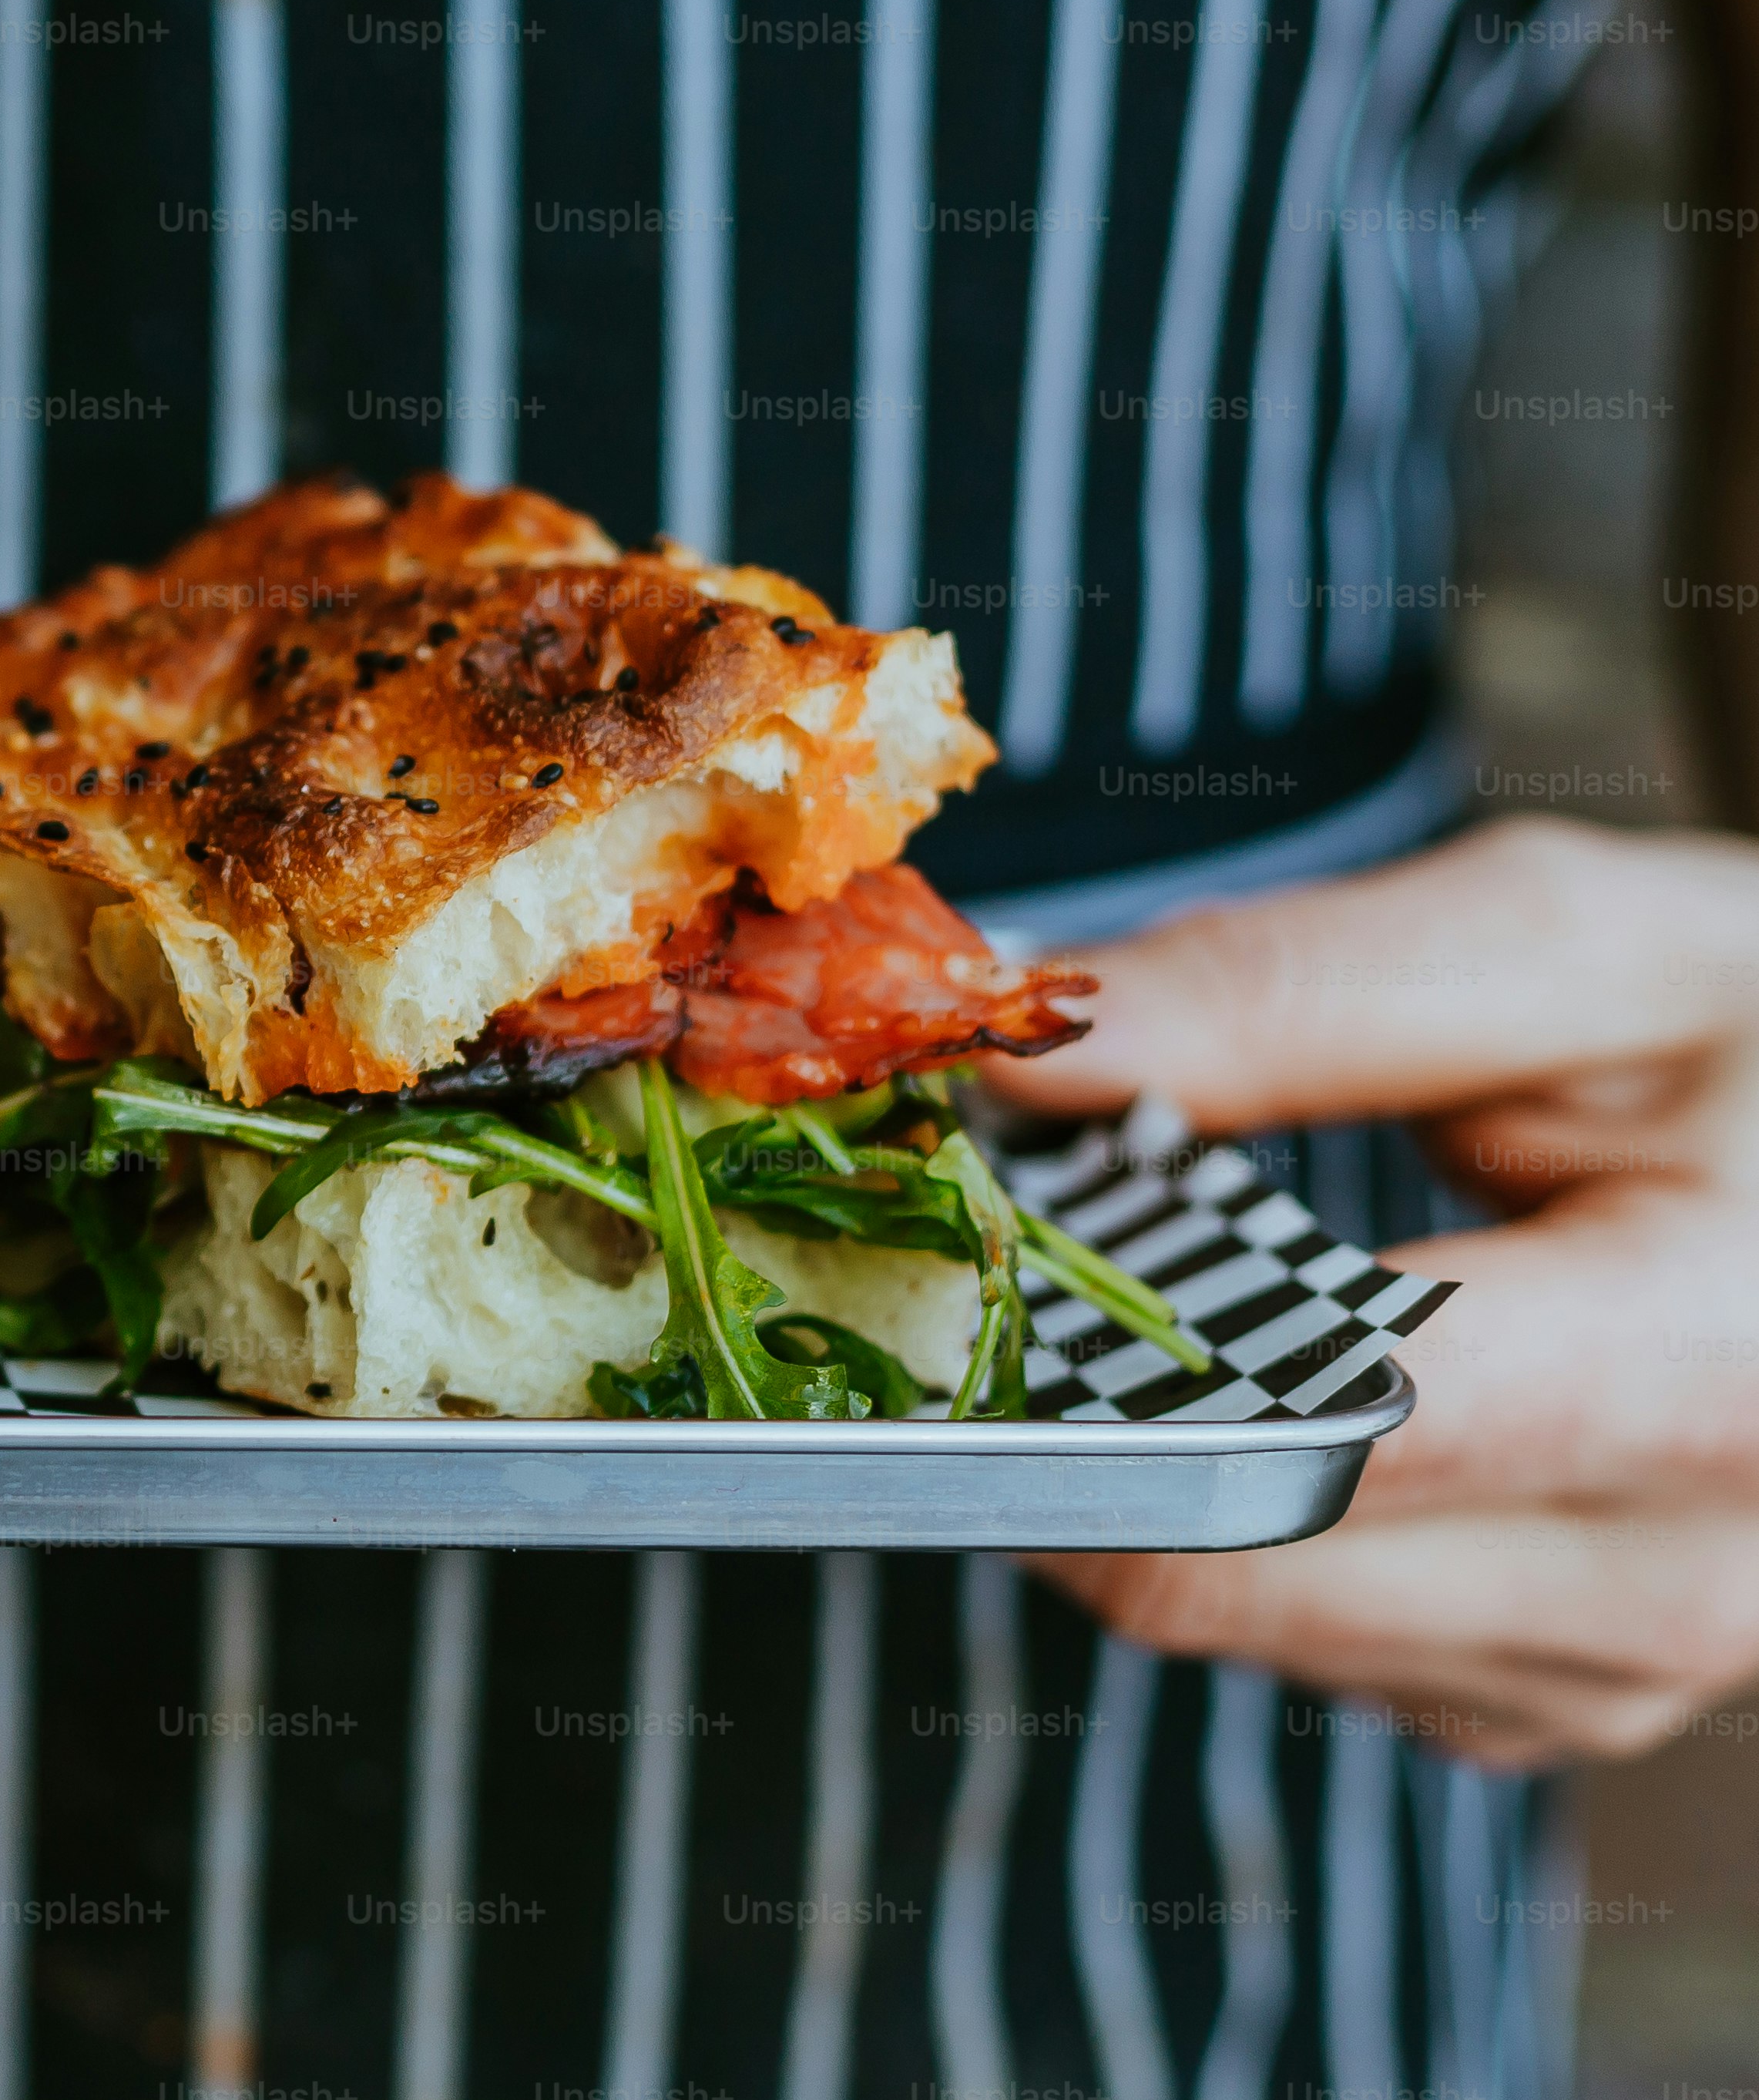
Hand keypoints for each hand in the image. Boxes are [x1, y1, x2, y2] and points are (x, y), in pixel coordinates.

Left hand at [989, 817, 1758, 1765]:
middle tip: (996, 1259)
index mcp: (1708, 1367)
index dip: (1088, 1346)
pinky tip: (1266, 1392)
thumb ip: (1293, 992)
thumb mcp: (1584, 947)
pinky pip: (1313, 1650)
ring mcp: (1620, 1669)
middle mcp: (1677, 1573)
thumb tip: (1024, 1044)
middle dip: (1069, 1406)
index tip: (966, 1244)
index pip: (1307, 1433)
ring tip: (1137, 1300)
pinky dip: (1241, 1527)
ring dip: (1145, 1472)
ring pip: (1239, 1620)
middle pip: (1226, 1558)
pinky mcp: (1560, 1703)